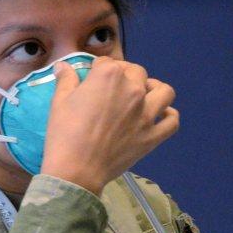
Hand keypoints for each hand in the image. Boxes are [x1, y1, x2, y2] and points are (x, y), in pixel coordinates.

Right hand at [40, 56, 178, 193]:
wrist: (77, 169)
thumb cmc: (65, 133)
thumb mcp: (59, 102)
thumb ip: (66, 80)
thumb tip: (63, 66)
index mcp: (109, 76)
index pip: (107, 63)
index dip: (98, 70)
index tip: (92, 79)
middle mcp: (133, 89)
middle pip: (136, 72)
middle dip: (125, 75)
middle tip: (114, 89)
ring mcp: (147, 112)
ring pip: (164, 91)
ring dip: (155, 89)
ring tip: (145, 95)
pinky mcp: (154, 135)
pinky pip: (172, 121)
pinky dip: (168, 117)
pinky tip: (159, 117)